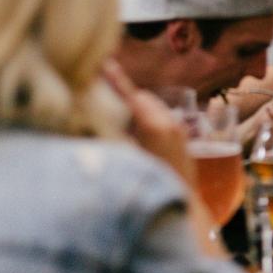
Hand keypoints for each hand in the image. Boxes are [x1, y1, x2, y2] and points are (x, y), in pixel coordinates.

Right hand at [104, 61, 224, 258]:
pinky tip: (137, 136)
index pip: (130, 95)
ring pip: (153, 108)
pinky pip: (162, 120)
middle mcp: (170, 124)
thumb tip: (89, 122)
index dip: (114, 79)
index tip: (102, 63)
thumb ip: (109, 138)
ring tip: (120, 122)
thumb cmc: (150, 188)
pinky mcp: (183, 139)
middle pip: (142, 98)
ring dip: (137, 110)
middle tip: (104, 98)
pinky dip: (148, 119)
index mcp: (154, 126)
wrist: (184, 210)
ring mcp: (180, 131)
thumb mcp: (125, 160)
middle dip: (124, 97)